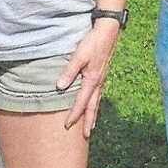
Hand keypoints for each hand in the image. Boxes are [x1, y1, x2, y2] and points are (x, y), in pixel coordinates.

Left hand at [59, 21, 121, 137]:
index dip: (74, 115)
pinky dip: (96, 103)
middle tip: (86, 135)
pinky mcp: (102, 74)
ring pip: (97, 101)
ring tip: (92, 125)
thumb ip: (69, 72)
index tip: (66, 126)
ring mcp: (102, 78)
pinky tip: (94, 103)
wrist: (108, 31)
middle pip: (93, 106)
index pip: (81, 102)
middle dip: (89, 121)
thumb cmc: (93, 43)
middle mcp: (98, 82)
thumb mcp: (78, 56)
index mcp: (92, 80)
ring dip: (94, 114)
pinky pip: (98, 93)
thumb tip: (59, 87)